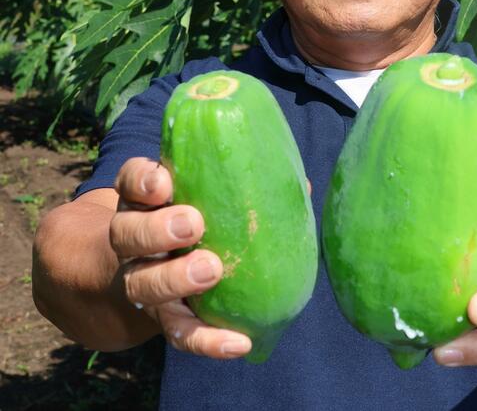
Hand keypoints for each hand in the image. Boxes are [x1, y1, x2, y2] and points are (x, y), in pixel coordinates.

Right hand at [109, 157, 252, 358]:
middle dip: (157, 229)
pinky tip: (238, 343)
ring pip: (140, 283)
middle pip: (127, 232)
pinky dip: (206, 340)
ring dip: (173, 279)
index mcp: (145, 200)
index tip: (164, 182)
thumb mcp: (207, 197)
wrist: (157, 276)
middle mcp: (132, 237)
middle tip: (193, 225)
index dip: (143, 181)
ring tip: (211, 270)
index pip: (131, 182)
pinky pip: (178, 333)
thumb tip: (302, 185)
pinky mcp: (162, 319)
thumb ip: (244, 187)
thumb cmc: (197, 219)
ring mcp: (140, 279)